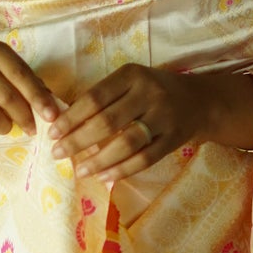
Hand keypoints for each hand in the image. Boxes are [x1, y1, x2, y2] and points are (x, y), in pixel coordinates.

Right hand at [0, 38, 59, 142]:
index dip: (38, 97)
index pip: (20, 74)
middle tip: (32, 128)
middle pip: (5, 96)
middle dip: (24, 117)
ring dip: (6, 127)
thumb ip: (34, 88)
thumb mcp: (15, 76)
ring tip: (7, 127)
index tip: (52, 116)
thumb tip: (53, 111)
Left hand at [47, 64, 252, 181]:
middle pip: (107, 121)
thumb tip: (64, 124)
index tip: (52, 132)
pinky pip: (145, 159)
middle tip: (58, 153)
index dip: (71, 117)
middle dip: (78, 140)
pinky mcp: (174, 139)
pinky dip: (122, 170)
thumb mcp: (130, 83)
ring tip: (79, 171)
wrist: (200, 101)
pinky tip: (104, 177)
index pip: (94, 98)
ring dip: (98, 159)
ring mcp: (164, 117)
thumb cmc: (153, 91)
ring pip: (126, 143)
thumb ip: (103, 98)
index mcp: (132, 75)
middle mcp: (149, 93)